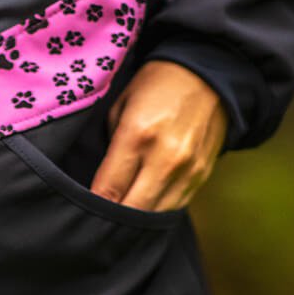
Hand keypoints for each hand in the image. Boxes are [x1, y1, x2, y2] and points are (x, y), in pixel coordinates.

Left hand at [91, 60, 227, 211]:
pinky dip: (157, 211)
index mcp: (137, 137)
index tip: (84, 211)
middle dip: (112, 221)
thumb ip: (110, 148)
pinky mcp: (201, 177)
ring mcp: (187, 171)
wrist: (209, 72)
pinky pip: (174, 208)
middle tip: (99, 222)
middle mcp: (164, 159)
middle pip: (132, 212)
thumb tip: (103, 183)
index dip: (92, 206)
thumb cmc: (156, 86)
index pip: (108, 191)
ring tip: (121, 218)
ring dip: (136, 221)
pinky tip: (146, 206)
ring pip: (155, 217)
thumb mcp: (120, 106)